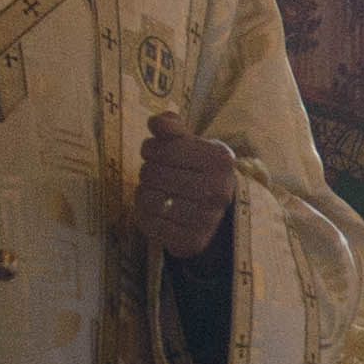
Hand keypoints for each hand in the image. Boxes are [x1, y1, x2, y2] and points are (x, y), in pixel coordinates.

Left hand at [132, 114, 239, 260]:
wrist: (216, 212)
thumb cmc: (197, 170)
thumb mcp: (190, 144)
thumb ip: (171, 128)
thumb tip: (156, 122)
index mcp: (220, 160)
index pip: (162, 149)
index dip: (150, 148)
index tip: (154, 152)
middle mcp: (218, 190)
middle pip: (152, 173)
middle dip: (147, 171)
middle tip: (155, 174)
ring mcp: (206, 219)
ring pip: (147, 198)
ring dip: (144, 193)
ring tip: (156, 191)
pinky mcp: (192, 241)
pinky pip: (149, 223)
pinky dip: (144, 215)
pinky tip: (156, 211)